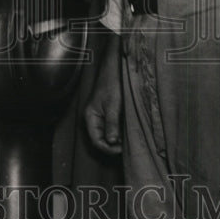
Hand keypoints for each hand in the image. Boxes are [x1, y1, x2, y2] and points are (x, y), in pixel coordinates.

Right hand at [84, 33, 122, 155]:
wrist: (115, 68)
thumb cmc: (112, 84)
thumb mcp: (113, 105)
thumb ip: (111, 124)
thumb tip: (112, 142)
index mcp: (90, 116)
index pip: (96, 140)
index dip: (108, 148)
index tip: (121, 150)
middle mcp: (94, 118)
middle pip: (101, 138)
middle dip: (112, 145)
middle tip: (126, 146)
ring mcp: (101, 115)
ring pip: (107, 133)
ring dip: (117, 138)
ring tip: (128, 140)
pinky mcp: (108, 112)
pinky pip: (111, 126)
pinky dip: (119, 131)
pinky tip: (127, 131)